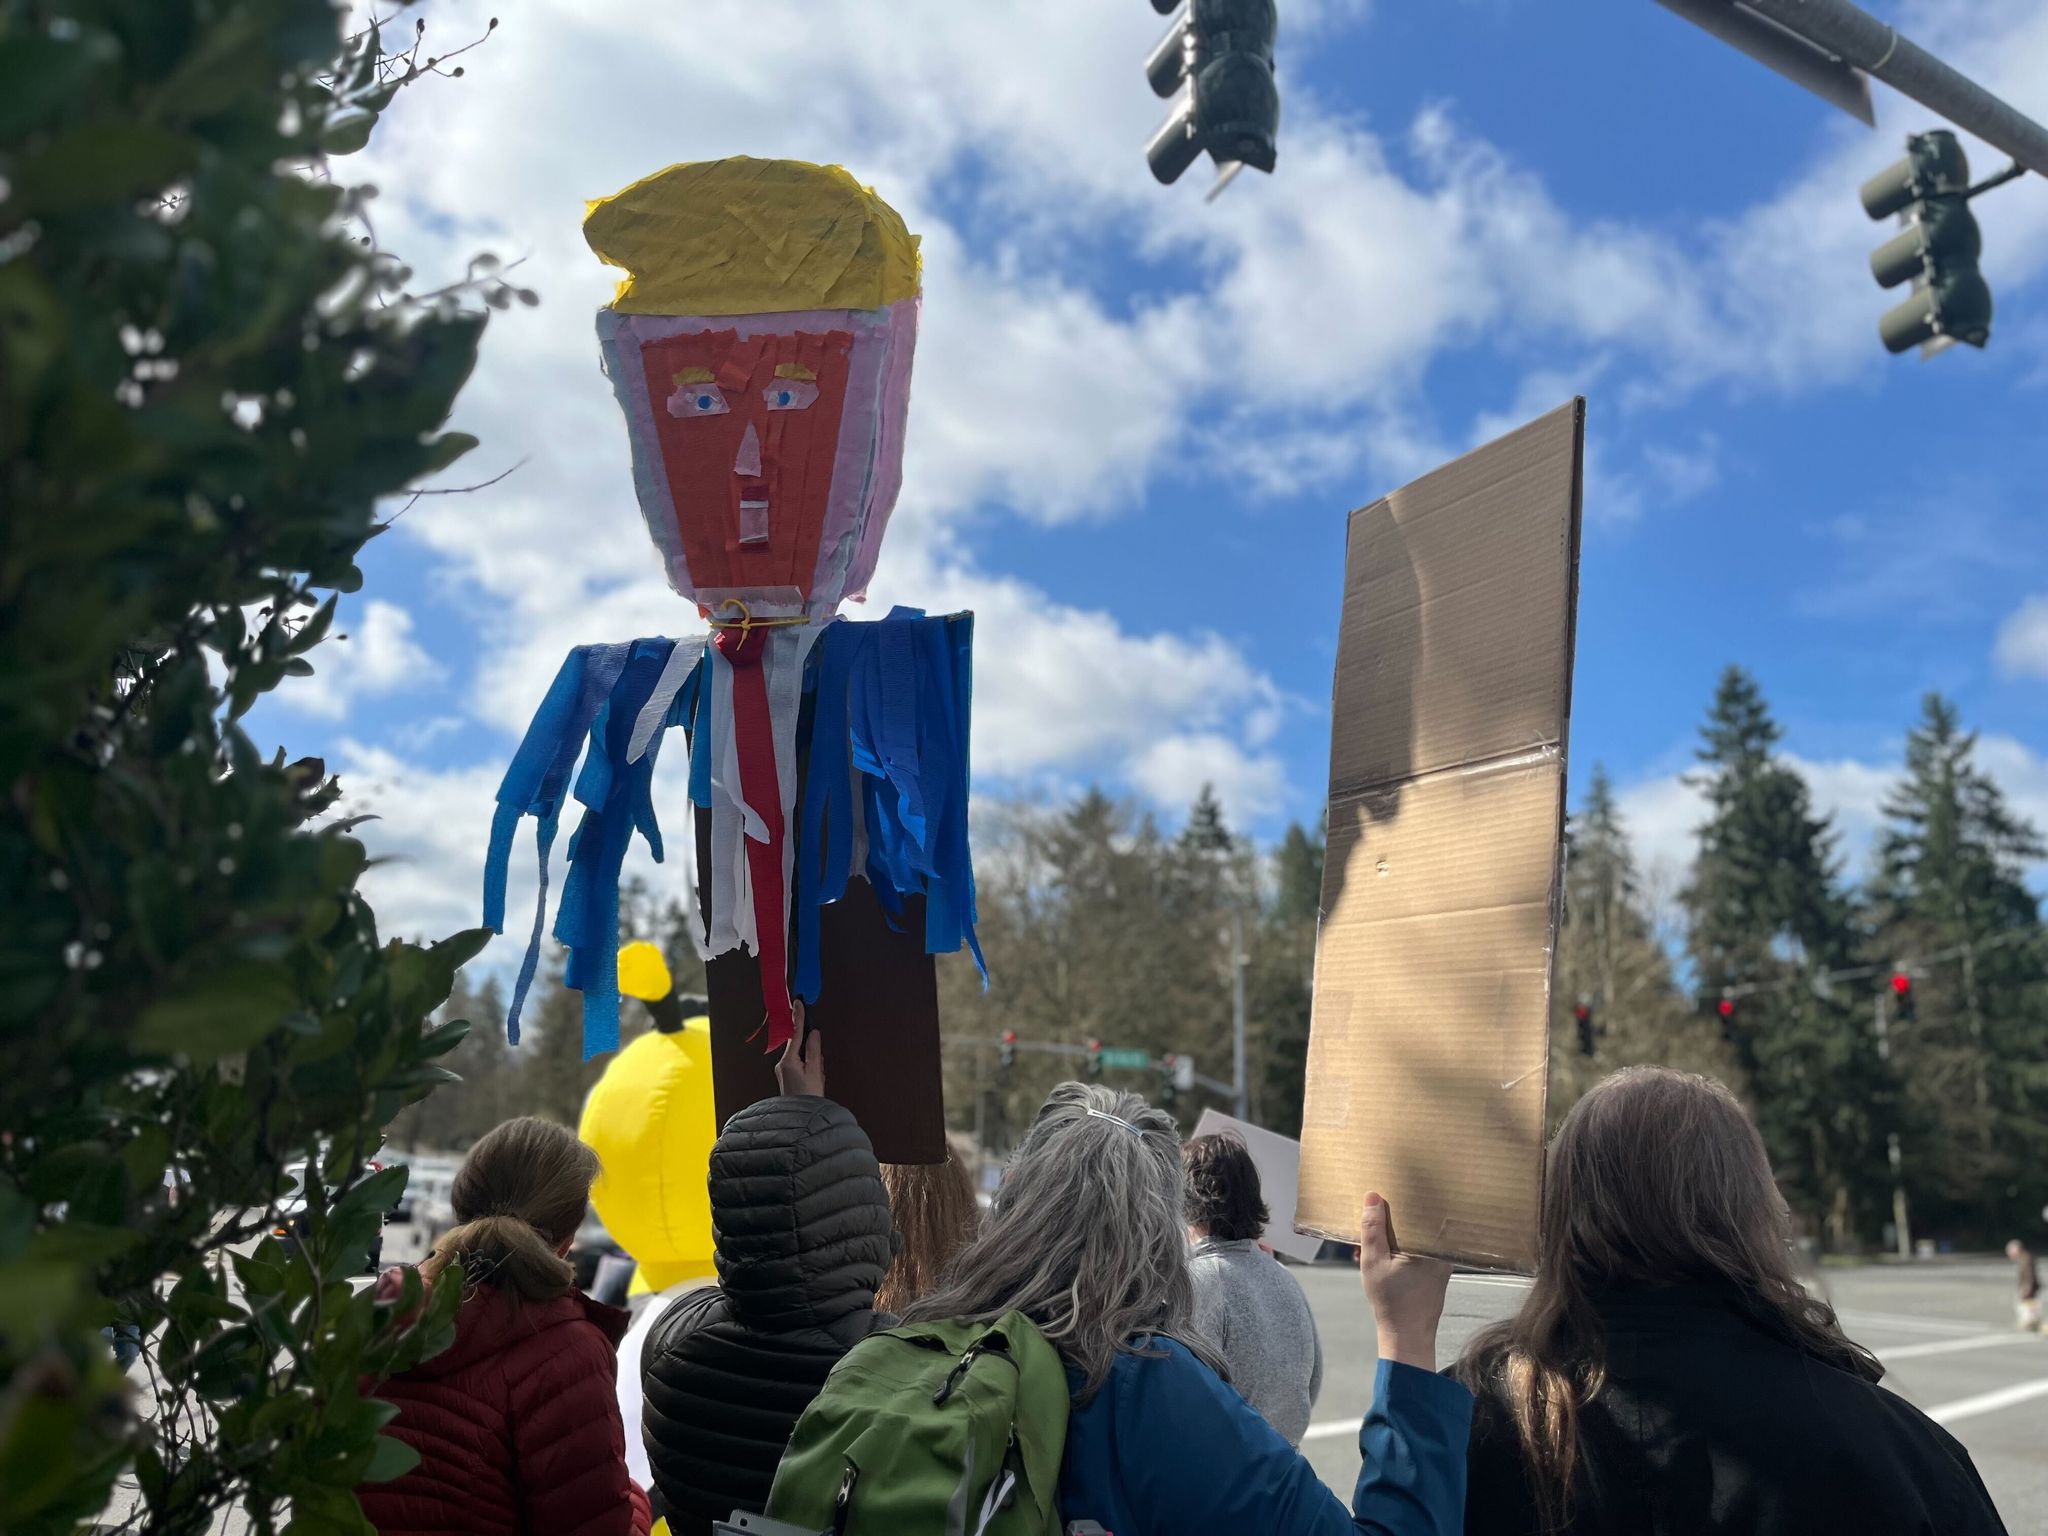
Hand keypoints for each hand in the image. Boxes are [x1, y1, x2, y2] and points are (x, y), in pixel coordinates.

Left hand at [774, 1001, 824, 1097]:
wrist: (800, 1120)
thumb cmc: (808, 1097)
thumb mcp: (816, 1072)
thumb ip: (815, 1051)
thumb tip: (814, 1034)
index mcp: (788, 1061)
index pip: (795, 1034)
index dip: (798, 1017)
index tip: (798, 1002)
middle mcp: (782, 1064)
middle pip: (800, 1047)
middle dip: (813, 1054)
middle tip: (818, 1070)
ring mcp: (783, 1071)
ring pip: (802, 1057)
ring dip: (813, 1065)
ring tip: (816, 1081)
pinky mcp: (786, 1077)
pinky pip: (800, 1066)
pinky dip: (810, 1070)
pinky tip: (814, 1082)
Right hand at [1358, 1191, 1451, 1370]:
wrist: (1406, 1338)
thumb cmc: (1392, 1302)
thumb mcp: (1374, 1261)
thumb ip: (1372, 1229)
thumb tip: (1373, 1197)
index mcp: (1432, 1245)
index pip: (1419, 1210)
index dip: (1399, 1202)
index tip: (1383, 1196)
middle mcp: (1441, 1251)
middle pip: (1414, 1224)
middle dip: (1388, 1223)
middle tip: (1368, 1226)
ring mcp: (1439, 1263)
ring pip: (1412, 1239)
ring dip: (1389, 1239)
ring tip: (1366, 1249)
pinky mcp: (1434, 1273)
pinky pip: (1415, 1252)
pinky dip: (1397, 1252)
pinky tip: (1377, 1260)